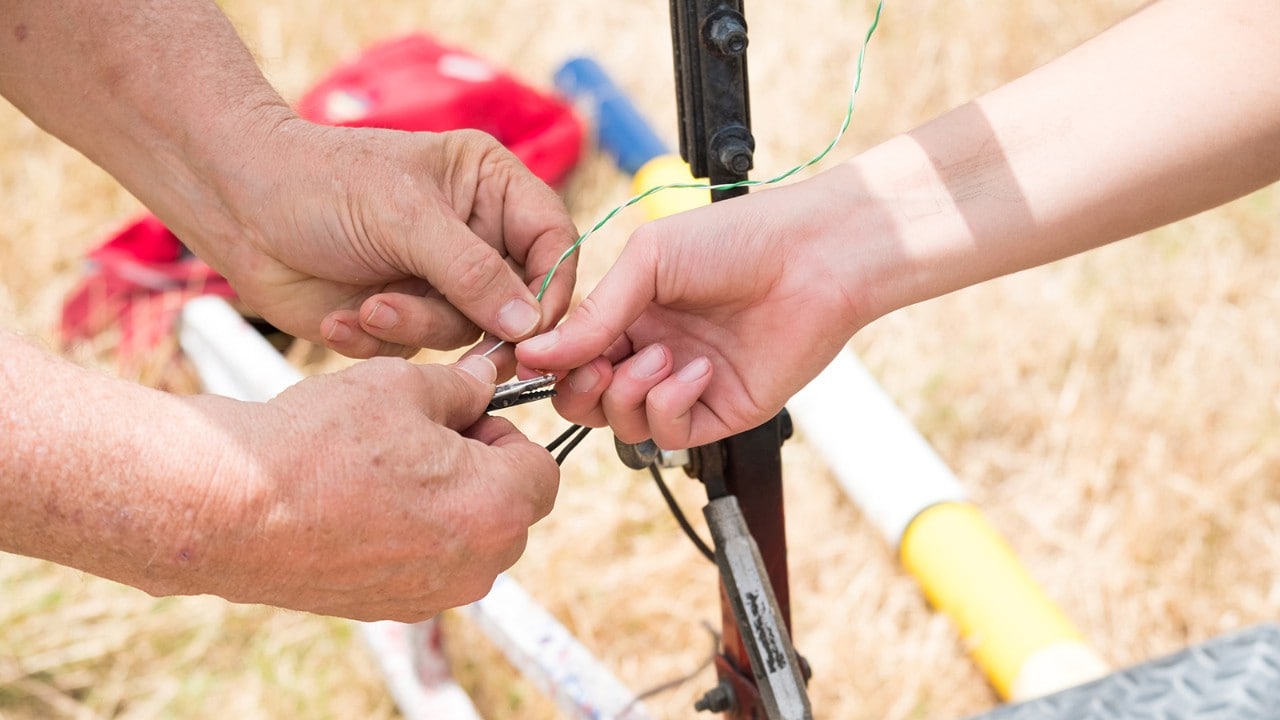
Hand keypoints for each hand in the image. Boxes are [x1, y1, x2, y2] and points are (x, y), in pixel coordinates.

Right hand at [179, 355, 557, 620]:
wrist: (230, 507)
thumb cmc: (321, 441)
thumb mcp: (403, 387)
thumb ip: (462, 386)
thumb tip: (487, 379)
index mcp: (496, 508)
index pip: (542, 469)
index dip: (506, 435)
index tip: (463, 419)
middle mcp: (477, 565)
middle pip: (510, 509)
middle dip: (480, 470)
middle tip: (419, 438)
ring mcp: (434, 594)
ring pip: (469, 538)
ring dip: (445, 502)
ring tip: (383, 467)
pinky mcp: (390, 609)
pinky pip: (427, 565)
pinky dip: (410, 534)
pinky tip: (359, 503)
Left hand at [207, 122, 578, 358]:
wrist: (236, 212)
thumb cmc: (317, 185)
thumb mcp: (403, 217)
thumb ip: (472, 271)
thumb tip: (529, 324)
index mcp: (491, 186)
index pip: (555, 242)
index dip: (552, 289)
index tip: (531, 329)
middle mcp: (476, 236)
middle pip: (519, 301)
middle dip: (470, 319)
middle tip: (422, 319)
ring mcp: (442, 279)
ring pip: (468, 333)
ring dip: (414, 326)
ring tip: (367, 305)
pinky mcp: (407, 316)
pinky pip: (422, 351)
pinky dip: (381, 340)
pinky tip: (342, 315)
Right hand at [515, 172, 864, 448]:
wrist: (813, 256)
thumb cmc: (736, 240)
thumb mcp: (649, 261)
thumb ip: (595, 314)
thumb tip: (534, 352)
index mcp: (629, 313)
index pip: (570, 356)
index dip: (553, 363)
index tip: (537, 360)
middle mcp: (652, 351)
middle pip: (588, 400)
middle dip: (581, 390)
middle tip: (600, 366)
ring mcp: (685, 385)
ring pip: (624, 424)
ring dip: (630, 395)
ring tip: (662, 358)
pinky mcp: (721, 411)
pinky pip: (671, 434)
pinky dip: (671, 406)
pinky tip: (697, 371)